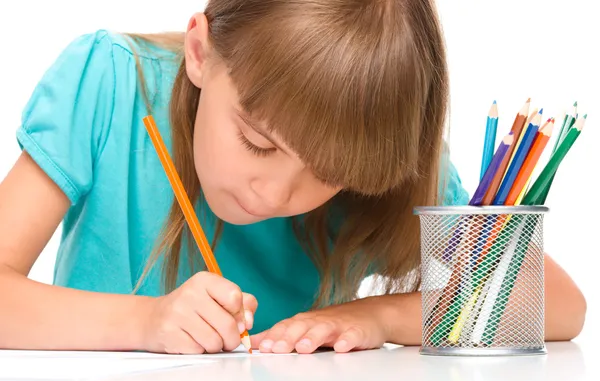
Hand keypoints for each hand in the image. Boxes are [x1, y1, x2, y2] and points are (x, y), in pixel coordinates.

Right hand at [141, 271, 256, 353]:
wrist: (154, 318)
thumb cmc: (194, 308)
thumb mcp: (218, 297)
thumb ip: (243, 304)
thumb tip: (248, 322)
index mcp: (205, 280)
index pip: (235, 296)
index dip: (240, 313)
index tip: (234, 318)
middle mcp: (190, 293)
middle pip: (228, 324)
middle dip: (232, 338)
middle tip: (226, 338)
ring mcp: (177, 313)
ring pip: (214, 341)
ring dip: (216, 346)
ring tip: (207, 338)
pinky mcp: (169, 333)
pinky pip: (198, 350)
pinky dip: (200, 350)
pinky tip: (192, 341)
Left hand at [251, 296, 389, 353]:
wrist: (371, 313)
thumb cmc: (333, 323)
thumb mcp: (305, 327)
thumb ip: (280, 335)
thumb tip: (253, 342)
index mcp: (304, 321)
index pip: (285, 327)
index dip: (273, 337)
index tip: (262, 348)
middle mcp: (318, 321)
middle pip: (301, 327)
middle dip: (288, 338)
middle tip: (277, 349)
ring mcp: (339, 325)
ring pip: (324, 330)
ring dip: (313, 338)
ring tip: (303, 348)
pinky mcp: (358, 330)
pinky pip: (352, 335)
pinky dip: (347, 340)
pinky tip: (341, 347)